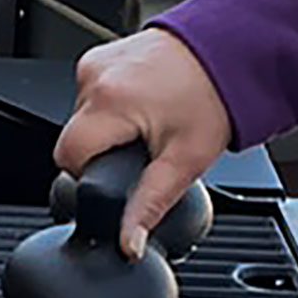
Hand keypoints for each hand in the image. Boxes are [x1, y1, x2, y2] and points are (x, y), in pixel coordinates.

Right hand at [54, 29, 231, 261]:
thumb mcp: (185, 162)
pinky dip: (111, 105)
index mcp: (108, 103)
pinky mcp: (100, 55)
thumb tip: (128, 243)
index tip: (119, 172)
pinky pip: (91, 94)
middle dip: (102, 151)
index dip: (90, 175)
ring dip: (107, 128)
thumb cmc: (214, 100)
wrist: (230, 53)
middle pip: (74, 138)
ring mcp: (96, 62)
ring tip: (148, 122)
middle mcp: (94, 78)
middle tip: (143, 147)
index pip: (67, 157)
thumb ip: (150, 205)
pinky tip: (142, 103)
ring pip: (82, 117)